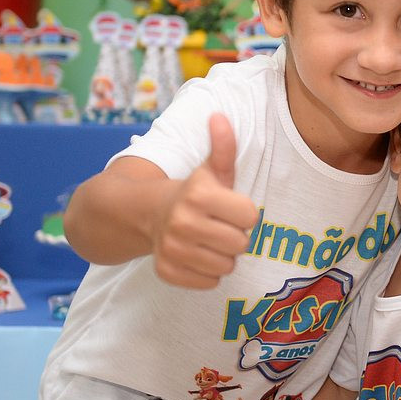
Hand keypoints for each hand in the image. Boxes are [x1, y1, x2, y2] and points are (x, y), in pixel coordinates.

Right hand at [151, 113, 257, 288]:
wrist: (149, 214)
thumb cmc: (194, 193)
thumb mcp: (211, 169)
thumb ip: (223, 146)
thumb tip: (219, 116)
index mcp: (199, 195)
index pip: (250, 217)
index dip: (243, 213)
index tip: (228, 207)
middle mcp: (183, 223)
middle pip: (240, 244)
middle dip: (235, 236)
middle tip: (218, 226)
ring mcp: (172, 249)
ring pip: (226, 266)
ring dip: (222, 256)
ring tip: (207, 240)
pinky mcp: (167, 272)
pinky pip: (209, 283)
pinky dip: (207, 273)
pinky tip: (196, 255)